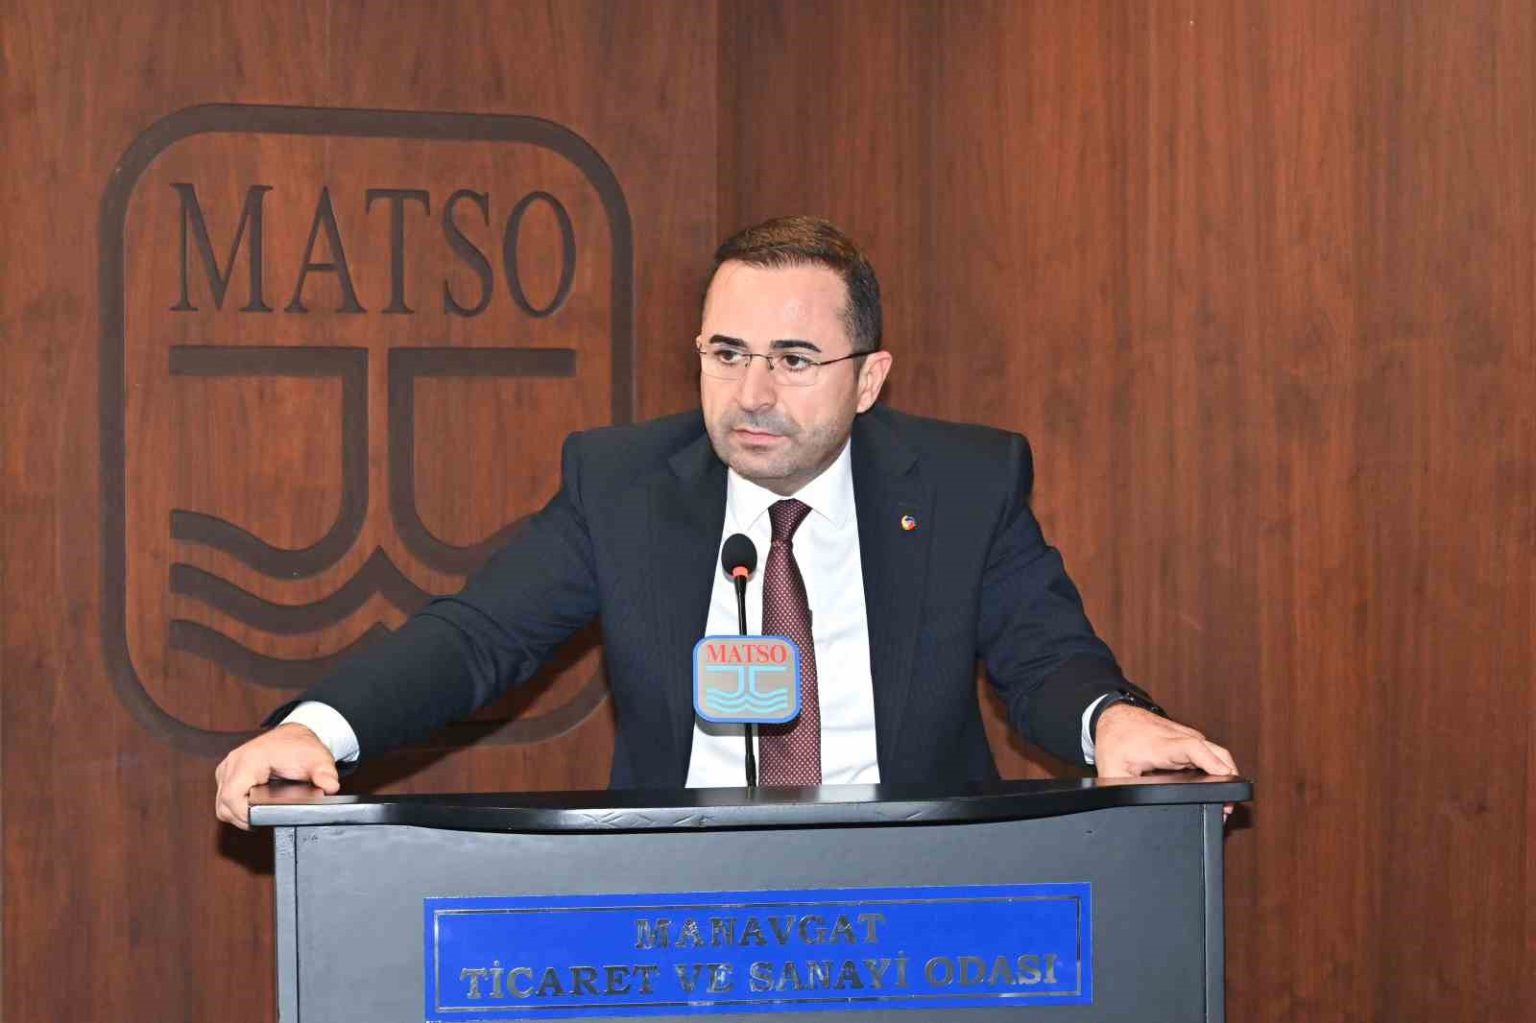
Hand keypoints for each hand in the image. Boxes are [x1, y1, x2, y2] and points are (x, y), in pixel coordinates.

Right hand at [214, 723, 339, 830]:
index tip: (259, 823)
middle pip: (223, 804)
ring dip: (238, 813)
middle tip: (263, 822)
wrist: (296, 734)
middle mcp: (234, 761)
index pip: (232, 796)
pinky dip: (236, 805)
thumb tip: (330, 786)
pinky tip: (253, 806)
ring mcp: (228, 766)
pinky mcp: (227, 771)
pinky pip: (223, 796)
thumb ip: (324, 775)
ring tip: (259, 814)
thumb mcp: (318, 761)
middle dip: (242, 818)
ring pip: (221, 802)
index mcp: (250, 759)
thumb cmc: (303, 747)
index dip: (243, 815)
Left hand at [1093, 703, 1238, 819]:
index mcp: (1159, 745)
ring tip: (1225, 799)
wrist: (1113, 716)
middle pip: (1216, 751)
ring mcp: (1185, 736)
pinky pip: (1210, 751)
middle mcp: (1177, 738)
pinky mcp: (1188, 738)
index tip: (1226, 779)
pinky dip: (1218, 766)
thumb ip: (1122, 790)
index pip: (1193, 749)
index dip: (1213, 764)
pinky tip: (1216, 783)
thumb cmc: (1113, 740)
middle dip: (1229, 776)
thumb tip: (1129, 809)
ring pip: (1217, 751)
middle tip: (1228, 804)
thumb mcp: (1111, 770)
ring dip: (1226, 772)